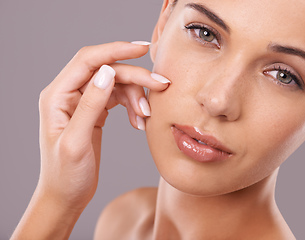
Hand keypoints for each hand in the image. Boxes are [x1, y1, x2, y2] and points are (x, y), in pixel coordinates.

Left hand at [11, 41, 169, 239]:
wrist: (67, 195)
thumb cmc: (65, 175)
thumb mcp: (75, 143)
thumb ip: (90, 106)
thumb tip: (107, 72)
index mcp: (57, 96)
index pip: (88, 60)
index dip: (115, 50)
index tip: (142, 49)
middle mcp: (69, 94)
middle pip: (107, 71)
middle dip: (135, 77)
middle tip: (160, 85)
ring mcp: (84, 102)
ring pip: (116, 84)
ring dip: (136, 96)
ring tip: (145, 117)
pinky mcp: (96, 111)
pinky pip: (118, 98)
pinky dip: (132, 106)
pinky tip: (138, 122)